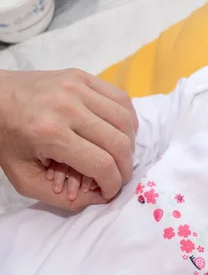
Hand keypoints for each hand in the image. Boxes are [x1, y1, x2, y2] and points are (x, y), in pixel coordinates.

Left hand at [0, 69, 137, 209]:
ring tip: (118, 154)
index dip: (113, 184)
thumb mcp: (23, 177)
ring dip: (129, 144)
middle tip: (118, 176)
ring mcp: (77, 87)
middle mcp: (67, 107)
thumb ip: (60, 197)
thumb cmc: (6, 139)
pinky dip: (127, 120)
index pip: (101, 164)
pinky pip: (121, 99)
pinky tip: (119, 131)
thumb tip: (100, 198)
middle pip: (119, 143)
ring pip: (126, 121)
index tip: (110, 191)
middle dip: (125, 168)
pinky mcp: (82, 76)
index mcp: (49, 134)